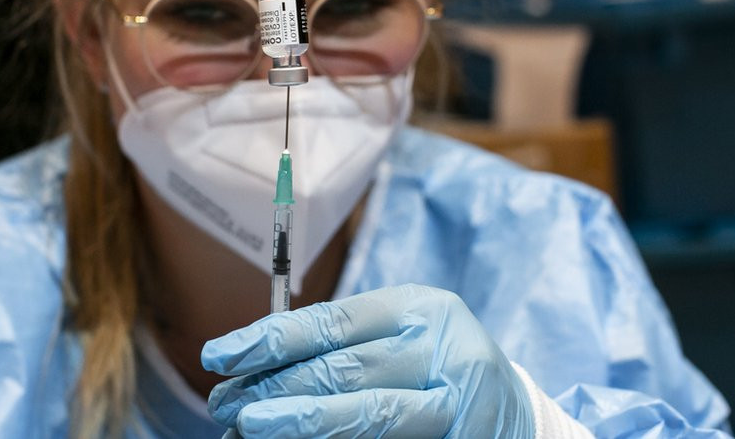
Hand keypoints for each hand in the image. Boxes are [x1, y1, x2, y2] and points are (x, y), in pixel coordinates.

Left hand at [201, 284, 534, 437]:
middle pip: (343, 369)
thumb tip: (254, 366)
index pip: (333, 320)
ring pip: (368, 413)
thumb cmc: (434, 367)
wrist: (515, 415)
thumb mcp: (397, 337)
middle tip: (222, 403)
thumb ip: (341, 344)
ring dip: (298, 421)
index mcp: (421, 308)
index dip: (271, 338)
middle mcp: (444, 350)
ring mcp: (459, 403)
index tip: (219, 354)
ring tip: (246, 427)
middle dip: (272, 387)